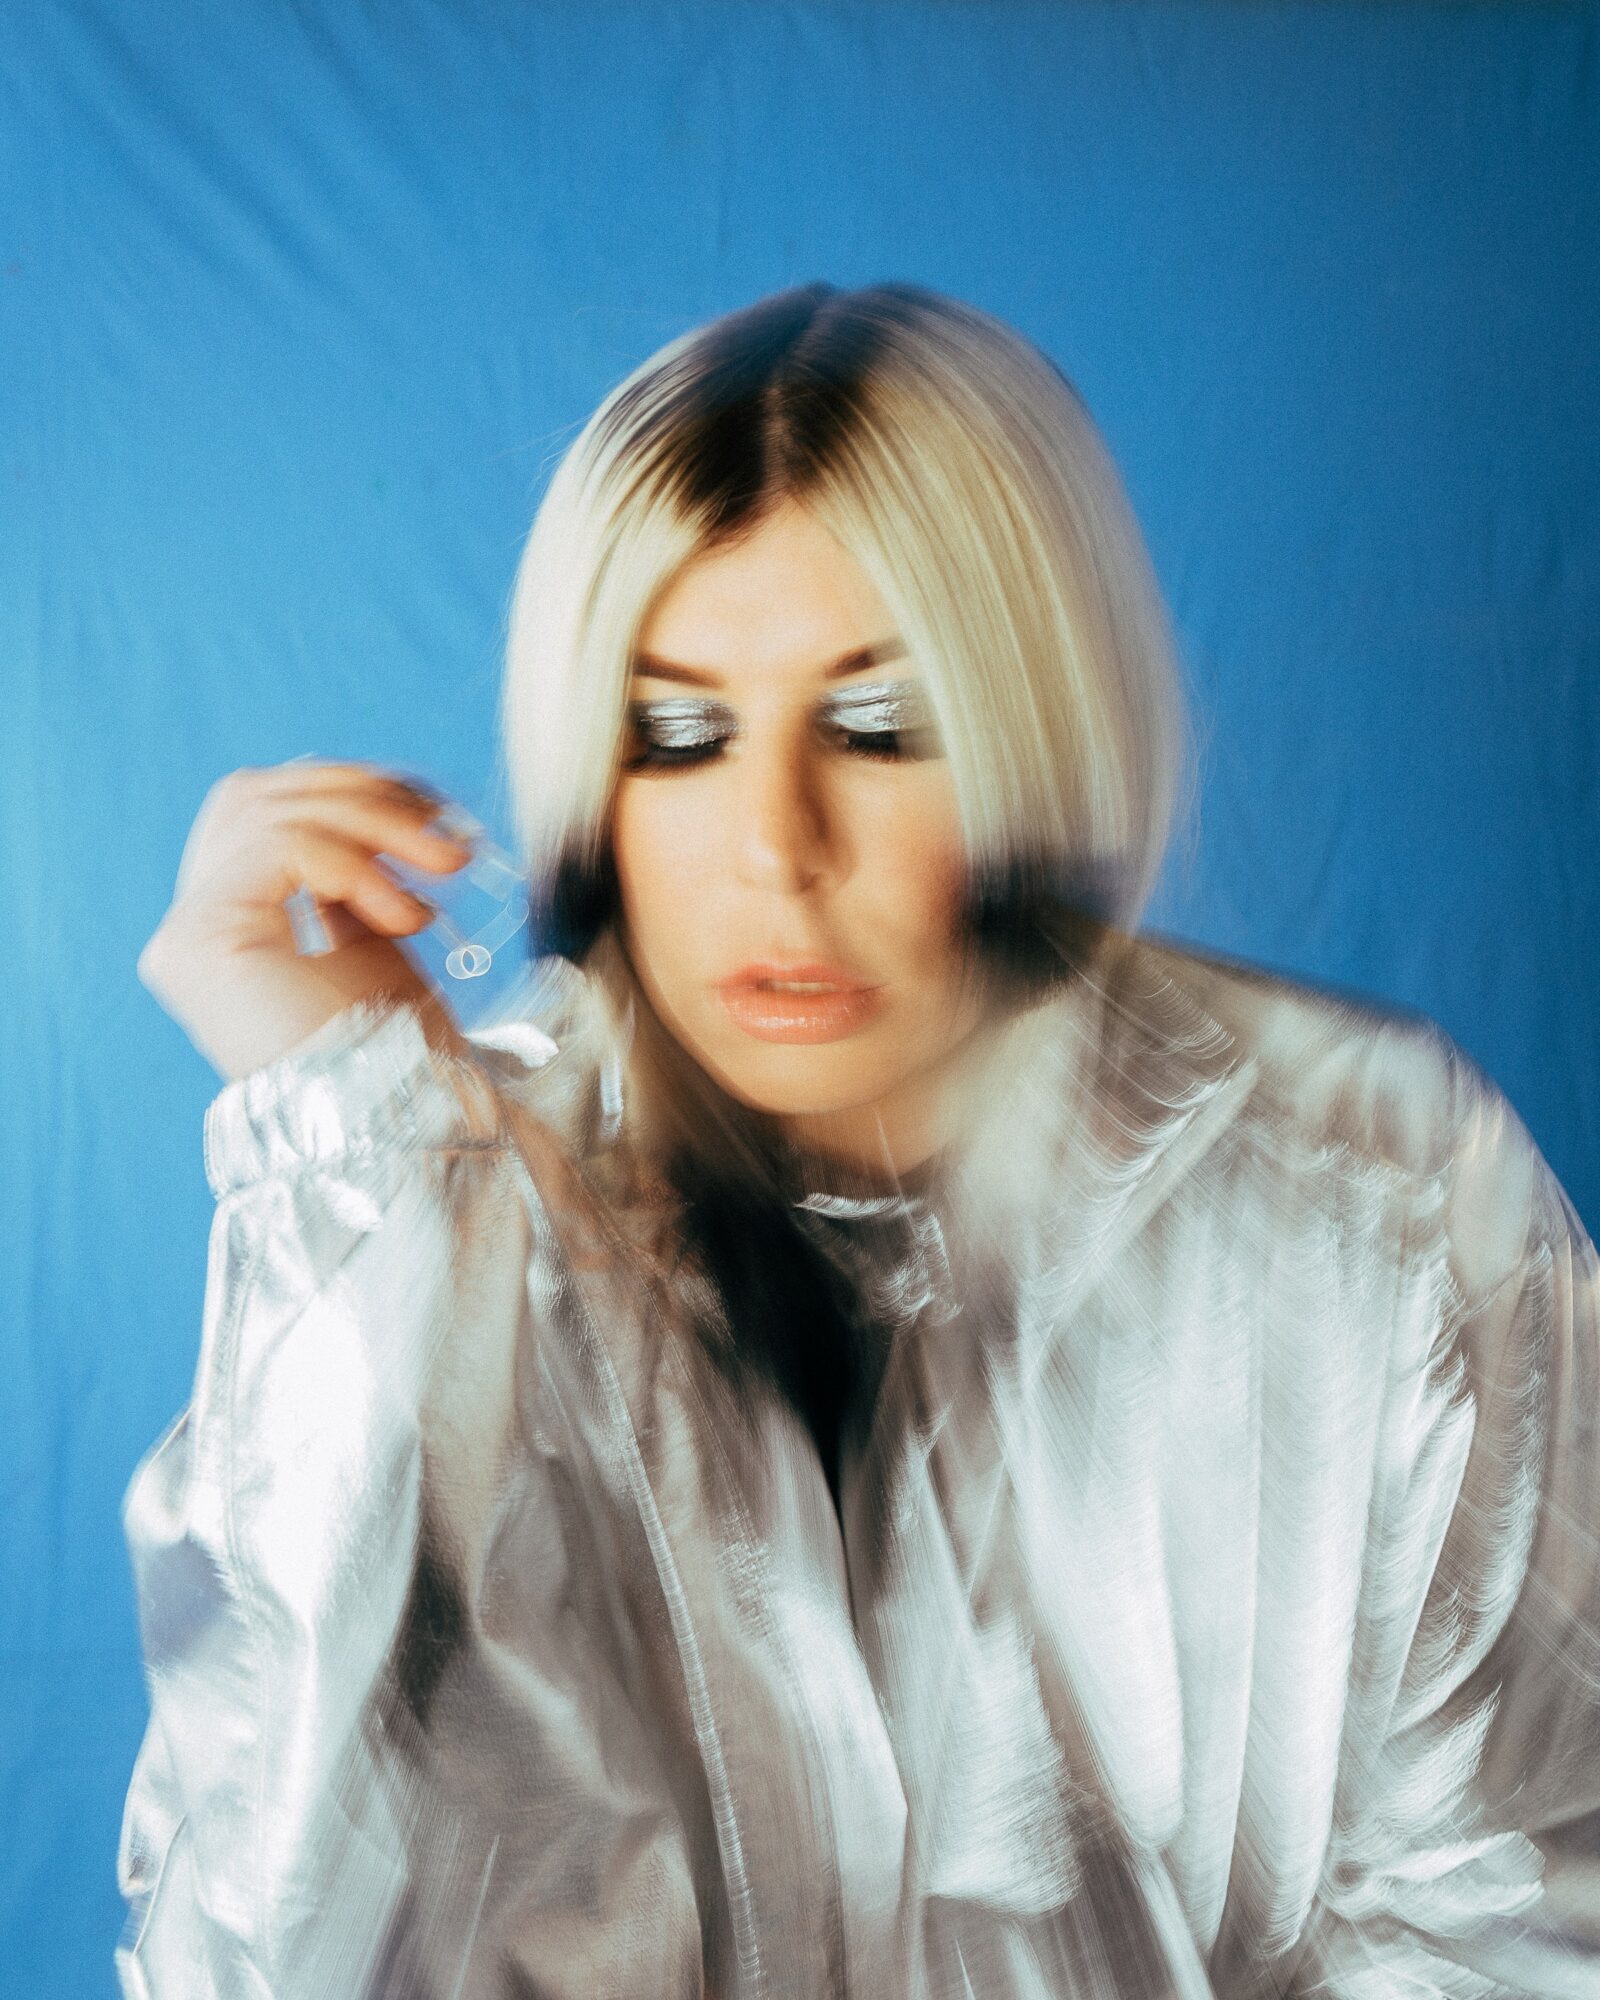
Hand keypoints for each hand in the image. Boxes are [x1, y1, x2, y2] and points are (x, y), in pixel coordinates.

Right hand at [138, 759, 476, 1080]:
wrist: (404, 1128)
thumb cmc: (399, 1052)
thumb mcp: (372, 938)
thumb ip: (347, 878)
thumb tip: (370, 809)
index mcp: (227, 926)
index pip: (263, 811)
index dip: (347, 793)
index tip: (432, 816)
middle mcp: (192, 929)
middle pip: (257, 796)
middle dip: (363, 796)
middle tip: (446, 840)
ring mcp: (188, 936)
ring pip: (268, 809)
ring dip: (375, 824)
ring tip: (443, 869)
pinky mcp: (202, 941)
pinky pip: (278, 846)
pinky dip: (354, 861)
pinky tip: (404, 914)